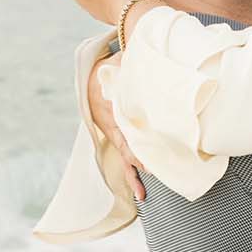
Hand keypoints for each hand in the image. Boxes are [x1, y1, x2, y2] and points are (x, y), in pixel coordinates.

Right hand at [86, 52, 146, 202]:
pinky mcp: (118, 140)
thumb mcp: (120, 63)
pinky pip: (125, 161)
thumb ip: (134, 62)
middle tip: (158, 169)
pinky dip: (132, 177)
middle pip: (127, 145)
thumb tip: (149, 58)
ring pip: (126, 157)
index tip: (152, 144)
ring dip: (135, 173)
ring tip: (143, 192)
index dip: (138, 135)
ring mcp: (114, 134)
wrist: (93, 77)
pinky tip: (140, 193)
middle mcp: (112, 123)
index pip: (125, 123)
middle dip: (142, 157)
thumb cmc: (111, 69)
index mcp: (112, 105)